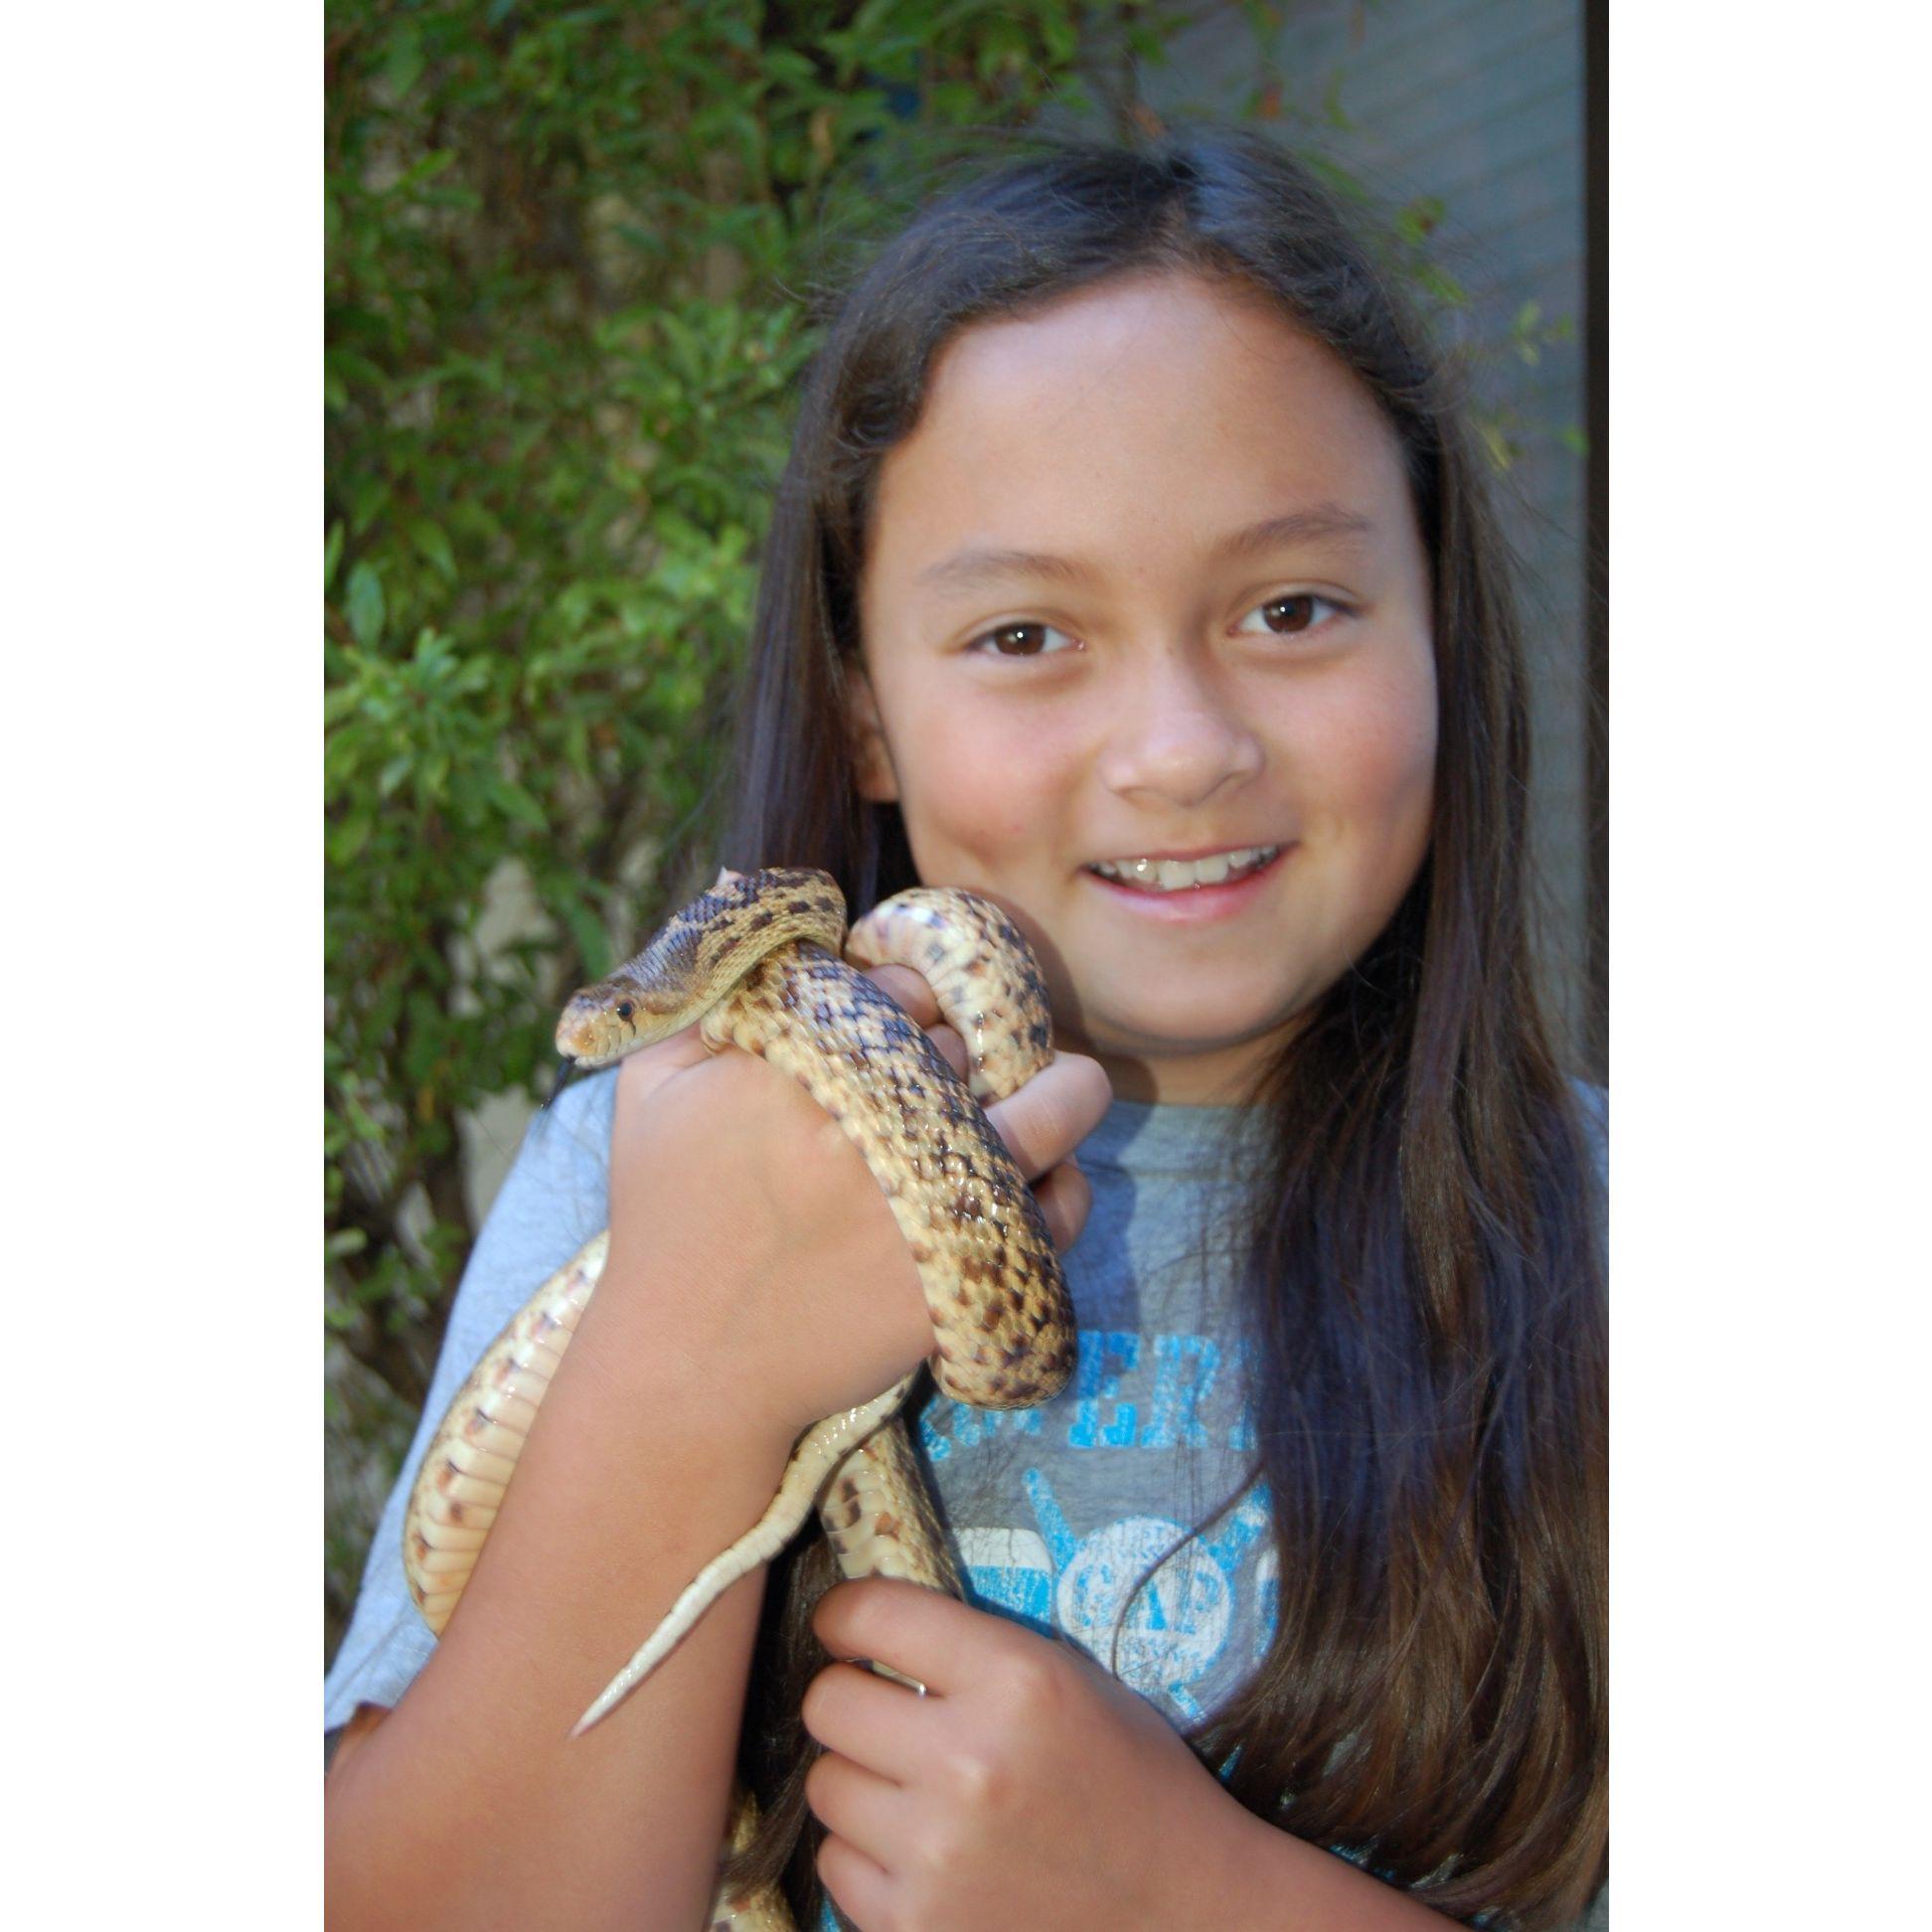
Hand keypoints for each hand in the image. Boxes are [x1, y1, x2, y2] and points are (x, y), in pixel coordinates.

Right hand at [593, 961, 1108, 1445]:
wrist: (691, 1366)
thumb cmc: (671, 1218)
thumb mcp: (653, 1087)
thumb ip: (706, 986)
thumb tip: (740, 897)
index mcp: (809, 1054)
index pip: (911, 980)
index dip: (918, 999)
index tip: (906, 1029)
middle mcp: (879, 1113)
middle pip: (982, 1039)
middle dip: (979, 1049)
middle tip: (966, 1078)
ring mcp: (935, 1192)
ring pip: (1057, 1103)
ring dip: (1065, 1092)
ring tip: (1059, 1095)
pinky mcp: (969, 1267)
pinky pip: (1062, 1207)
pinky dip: (1065, 1190)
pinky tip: (1045, 1183)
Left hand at [801, 1579, 1257, 1930]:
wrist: (1182, 1909)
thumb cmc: (1129, 1778)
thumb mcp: (1068, 1679)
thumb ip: (970, 1649)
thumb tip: (862, 1627)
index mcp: (1015, 1680)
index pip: (871, 1614)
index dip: (845, 1616)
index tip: (844, 1628)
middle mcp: (969, 1762)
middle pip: (827, 1702)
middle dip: (851, 1699)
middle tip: (885, 1715)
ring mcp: (937, 1853)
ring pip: (824, 1784)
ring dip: (860, 1780)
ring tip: (915, 1790)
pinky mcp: (915, 1926)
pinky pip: (836, 1862)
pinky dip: (869, 1854)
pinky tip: (925, 1851)